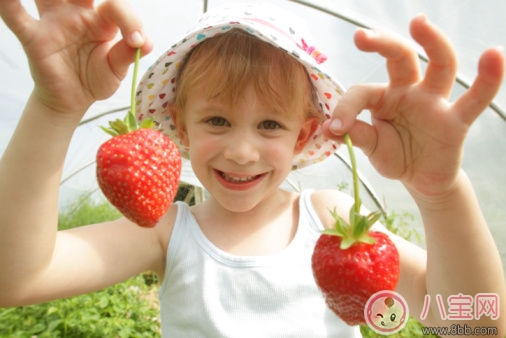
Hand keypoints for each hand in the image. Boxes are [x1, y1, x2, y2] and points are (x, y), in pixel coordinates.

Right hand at [0, 0, 151, 116]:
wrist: (73, 100)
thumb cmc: (95, 78)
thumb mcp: (116, 68)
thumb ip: (128, 53)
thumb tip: (145, 42)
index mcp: (102, 20)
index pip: (114, 5)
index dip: (128, 19)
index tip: (137, 40)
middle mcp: (77, 14)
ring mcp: (54, 23)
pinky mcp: (34, 38)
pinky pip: (17, 18)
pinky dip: (9, 5)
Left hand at [323, 15, 503, 197]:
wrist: (420, 179)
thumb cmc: (394, 155)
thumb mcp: (371, 147)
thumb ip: (356, 134)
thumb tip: (329, 128)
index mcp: (383, 97)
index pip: (363, 92)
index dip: (346, 108)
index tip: (334, 128)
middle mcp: (409, 91)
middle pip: (401, 57)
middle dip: (383, 44)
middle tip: (362, 37)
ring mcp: (434, 102)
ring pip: (439, 65)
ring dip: (431, 43)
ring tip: (418, 23)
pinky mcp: (456, 120)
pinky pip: (476, 98)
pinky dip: (488, 79)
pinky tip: (494, 55)